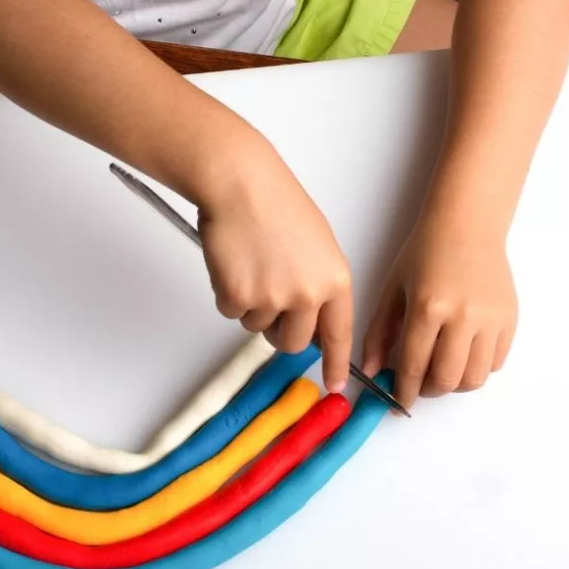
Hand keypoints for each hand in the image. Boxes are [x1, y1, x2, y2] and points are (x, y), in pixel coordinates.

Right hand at [198, 147, 353, 392]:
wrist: (240, 183)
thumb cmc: (276, 204)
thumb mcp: (317, 245)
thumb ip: (319, 285)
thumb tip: (313, 320)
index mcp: (335, 279)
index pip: (340, 333)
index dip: (337, 363)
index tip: (336, 385)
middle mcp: (309, 295)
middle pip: (295, 342)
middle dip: (281, 331)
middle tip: (268, 297)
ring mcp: (274, 299)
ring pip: (259, 328)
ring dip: (252, 306)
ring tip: (251, 263)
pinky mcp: (239, 298)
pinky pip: (232, 313)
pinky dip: (228, 293)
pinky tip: (234, 262)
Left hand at [363, 212, 516, 408]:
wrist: (467, 226)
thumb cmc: (425, 253)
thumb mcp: (393, 289)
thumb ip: (379, 332)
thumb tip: (370, 372)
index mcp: (428, 307)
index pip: (413, 365)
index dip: (404, 391)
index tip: (399, 402)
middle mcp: (462, 316)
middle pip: (447, 379)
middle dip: (429, 391)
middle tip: (420, 385)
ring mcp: (490, 319)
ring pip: (475, 378)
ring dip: (455, 385)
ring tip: (442, 370)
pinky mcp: (510, 319)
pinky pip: (495, 363)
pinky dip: (477, 368)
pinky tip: (463, 354)